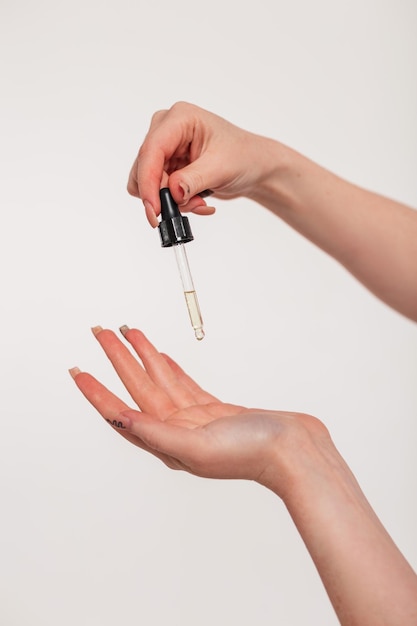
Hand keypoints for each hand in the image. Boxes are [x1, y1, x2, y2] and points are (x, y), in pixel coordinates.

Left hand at [70, 326, 328, 493]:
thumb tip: (120, 419)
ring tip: (129, 333)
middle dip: (119, 359)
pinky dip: (171, 369)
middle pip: (139, 388)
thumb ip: (157, 434)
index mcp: (167, 443)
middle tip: (102, 332)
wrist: (295, 451)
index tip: (79, 370)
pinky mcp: (215, 411)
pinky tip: (162, 358)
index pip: (122, 412)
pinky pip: (184, 385)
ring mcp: (196, 421)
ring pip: (161, 381)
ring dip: (144, 357)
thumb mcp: (197, 447)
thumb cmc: (252, 454)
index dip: (98, 392)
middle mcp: (177, 432)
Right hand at [127, 102, 277, 226]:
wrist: (254, 166)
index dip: (148, 182)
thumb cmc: (244, 156)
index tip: (154, 209)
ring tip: (199, 201)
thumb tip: (172, 192)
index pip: (151, 150)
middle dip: (164, 195)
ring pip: (148, 183)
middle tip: (190, 205)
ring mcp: (166, 149)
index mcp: (179, 118)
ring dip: (172, 201)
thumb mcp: (220, 168)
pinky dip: (176, 203)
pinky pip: (157, 191)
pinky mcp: (167, 166)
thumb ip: (193, 180)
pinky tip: (197, 200)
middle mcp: (166, 130)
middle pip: (144, 168)